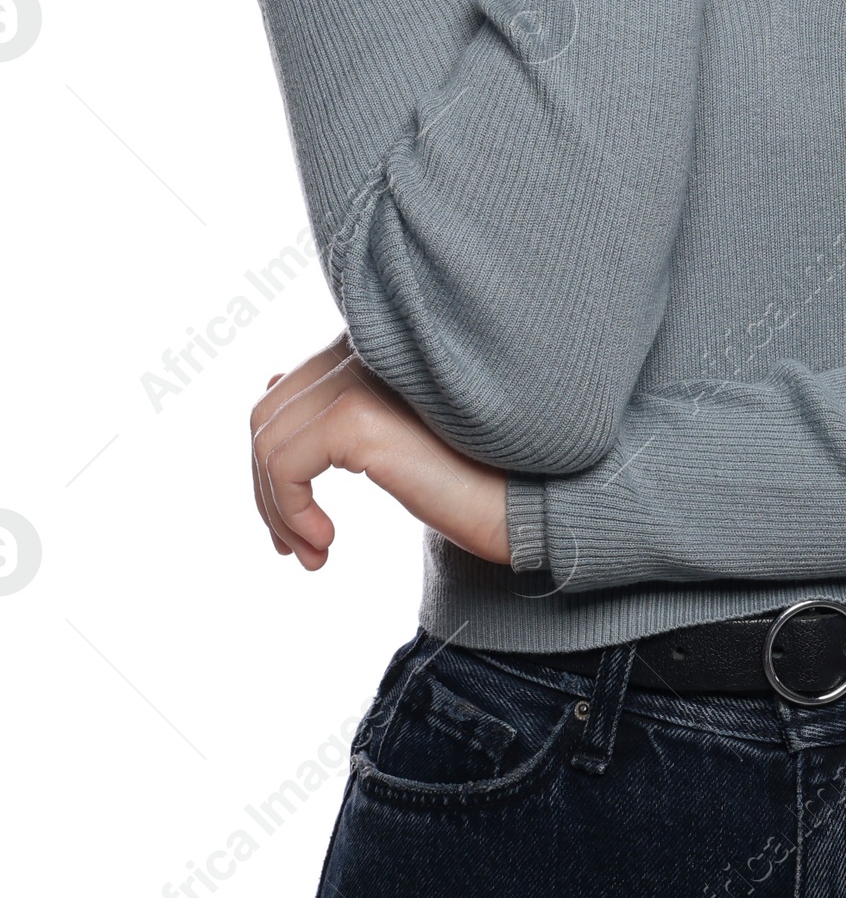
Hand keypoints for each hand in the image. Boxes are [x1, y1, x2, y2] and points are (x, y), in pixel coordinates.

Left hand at [250, 335, 510, 570]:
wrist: (527, 500)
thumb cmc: (473, 471)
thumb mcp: (392, 429)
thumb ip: (337, 399)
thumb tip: (269, 379)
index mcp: (371, 343)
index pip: (285, 392)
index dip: (275, 463)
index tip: (296, 523)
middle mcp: (361, 345)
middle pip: (267, 417)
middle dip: (268, 491)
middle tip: (296, 549)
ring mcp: (358, 376)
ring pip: (267, 444)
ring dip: (278, 511)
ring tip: (314, 554)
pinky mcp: (356, 415)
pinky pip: (283, 466)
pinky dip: (289, 512)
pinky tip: (326, 543)